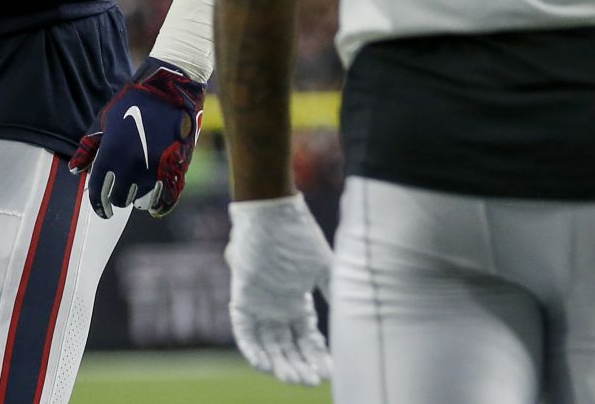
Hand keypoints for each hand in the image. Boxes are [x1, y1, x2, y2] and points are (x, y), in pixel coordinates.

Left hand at [69, 57, 204, 217]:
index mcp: (110, 154)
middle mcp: (130, 166)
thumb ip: (88, 148)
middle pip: (119, 198)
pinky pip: (166, 199)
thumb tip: (74, 170)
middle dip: (116, 198)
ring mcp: (154, 169)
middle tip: (117, 195)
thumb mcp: (103, 121)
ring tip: (135, 196)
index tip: (100, 211)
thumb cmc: (132, 103)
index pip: (98, 191)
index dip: (97, 204)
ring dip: (136, 199)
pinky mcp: (175, 169)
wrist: (169, 90)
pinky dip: (159, 206)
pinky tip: (153, 208)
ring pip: (141, 200)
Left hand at [227, 194, 332, 387]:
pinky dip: (251, 347)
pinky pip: (243, 329)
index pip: (307, 339)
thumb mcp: (323, 268)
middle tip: (310, 382)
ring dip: (279, 363)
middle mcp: (277, 307)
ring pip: (268, 343)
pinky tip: (264, 364)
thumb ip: (333, 292)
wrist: (273, 211)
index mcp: (297, 301)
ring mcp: (259, 304)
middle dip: (299, 366)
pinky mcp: (242, 297)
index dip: (317, 356)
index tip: (329, 373)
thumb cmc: (298, 235)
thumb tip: (353, 316)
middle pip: (288, 346)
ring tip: (292, 379)